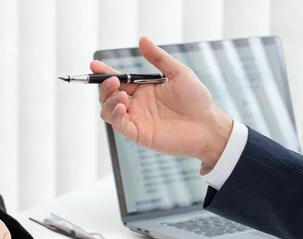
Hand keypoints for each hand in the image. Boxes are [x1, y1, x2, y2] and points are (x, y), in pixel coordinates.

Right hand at [92, 36, 232, 166]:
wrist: (208, 125)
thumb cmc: (196, 100)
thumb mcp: (178, 73)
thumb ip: (158, 58)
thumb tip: (142, 40)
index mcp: (143, 90)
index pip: (118, 80)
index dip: (104, 73)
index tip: (94, 64)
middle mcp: (137, 105)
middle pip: (109, 96)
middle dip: (105, 87)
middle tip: (112, 80)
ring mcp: (136, 120)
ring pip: (108, 111)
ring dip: (108, 102)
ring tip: (120, 95)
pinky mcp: (139, 134)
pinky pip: (119, 125)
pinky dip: (115, 115)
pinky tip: (123, 106)